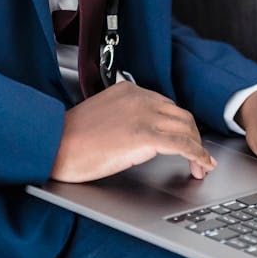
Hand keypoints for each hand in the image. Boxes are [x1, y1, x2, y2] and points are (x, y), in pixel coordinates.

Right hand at [50, 80, 216, 182]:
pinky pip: (182, 145)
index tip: (185, 139)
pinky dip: (197, 155)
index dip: (180, 126)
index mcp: (129, 91)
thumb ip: (125, 116)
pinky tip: (201, 166)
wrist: (55, 144)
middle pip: (181, 115)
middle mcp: (140, 98)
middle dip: (192, 137)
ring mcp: (144, 115)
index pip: (166, 105)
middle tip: (197, 155)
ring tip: (201, 165)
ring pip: (185, 129)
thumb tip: (140, 134)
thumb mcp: (103, 115)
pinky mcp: (145, 136)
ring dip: (198, 148)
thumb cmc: (71, 137)